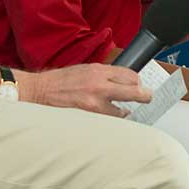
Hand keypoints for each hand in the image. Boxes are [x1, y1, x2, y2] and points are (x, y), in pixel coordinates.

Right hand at [20, 64, 150, 116]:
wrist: (41, 90)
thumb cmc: (61, 81)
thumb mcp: (85, 69)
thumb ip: (103, 75)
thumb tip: (120, 81)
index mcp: (98, 69)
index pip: (129, 74)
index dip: (137, 81)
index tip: (139, 85)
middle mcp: (99, 83)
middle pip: (133, 89)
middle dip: (144, 95)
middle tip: (148, 98)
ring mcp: (95, 100)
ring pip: (123, 108)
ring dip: (126, 110)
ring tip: (127, 111)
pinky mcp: (89, 113)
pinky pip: (109, 118)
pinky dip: (113, 118)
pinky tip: (113, 117)